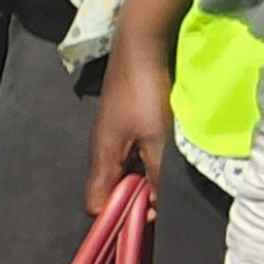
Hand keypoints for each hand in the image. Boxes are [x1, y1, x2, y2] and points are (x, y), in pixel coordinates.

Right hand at [91, 51, 172, 216]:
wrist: (140, 45)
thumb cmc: (145, 93)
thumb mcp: (158, 140)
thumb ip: (158, 176)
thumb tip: (157, 206)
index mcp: (103, 158)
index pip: (96, 204)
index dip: (116, 218)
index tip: (147, 216)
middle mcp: (102, 149)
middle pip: (111, 189)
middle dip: (134, 198)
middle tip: (163, 196)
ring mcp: (112, 134)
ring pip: (123, 171)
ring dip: (143, 178)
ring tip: (167, 173)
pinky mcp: (123, 121)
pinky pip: (131, 153)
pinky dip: (146, 160)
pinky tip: (164, 150)